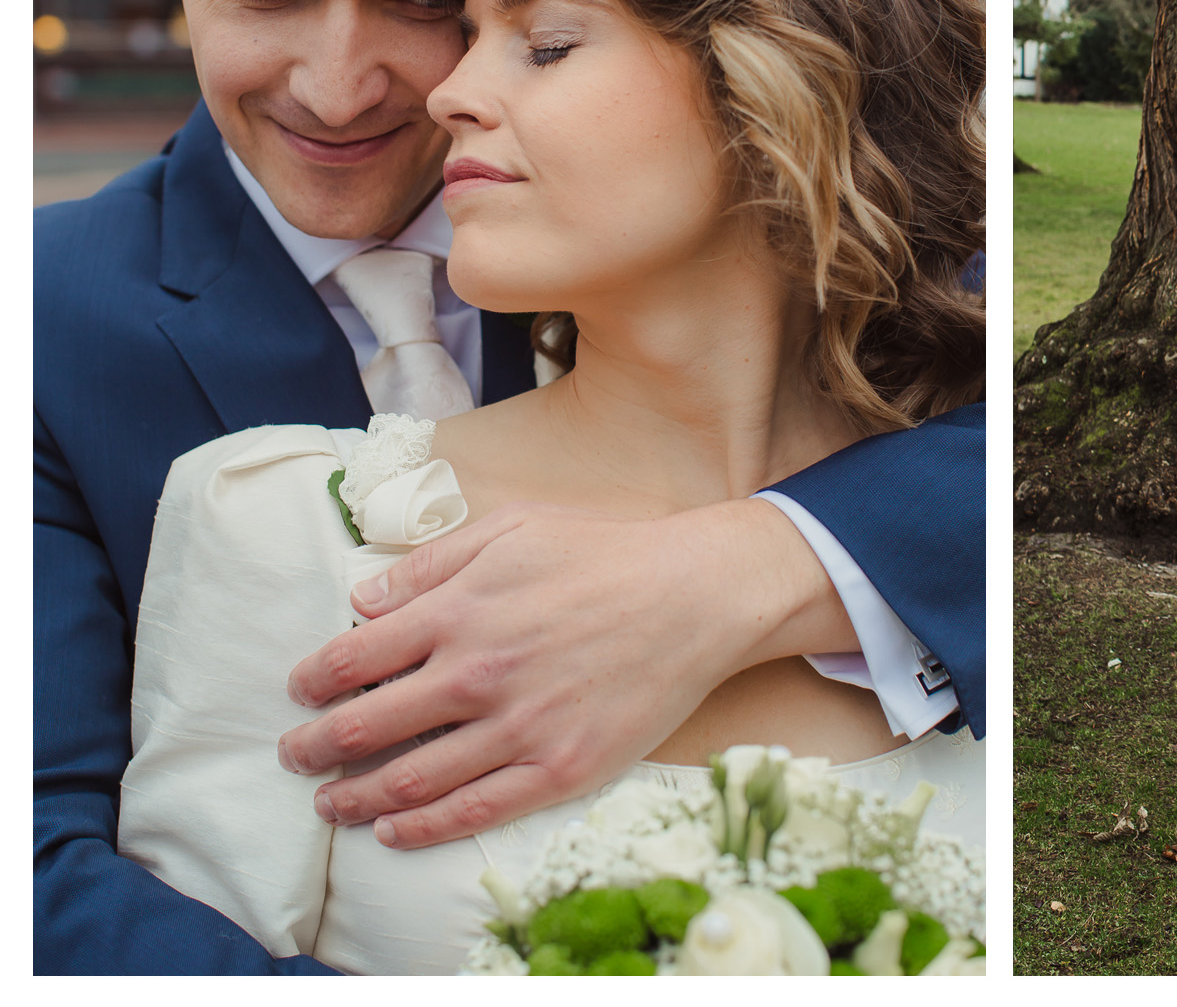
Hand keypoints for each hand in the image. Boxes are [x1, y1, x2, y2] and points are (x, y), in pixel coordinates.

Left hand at [278, 497, 853, 848]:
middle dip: (315, 746)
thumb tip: (363, 599)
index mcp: (460, 609)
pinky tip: (392, 831)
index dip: (313, 679)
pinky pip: (473, 811)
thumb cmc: (607, 551)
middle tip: (295, 755)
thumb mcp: (514, 527)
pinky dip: (420, 828)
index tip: (300, 689)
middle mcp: (478, 673)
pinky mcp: (559, 768)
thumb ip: (432, 562)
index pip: (353, 658)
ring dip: (355, 796)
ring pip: (409, 779)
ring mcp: (519, 727)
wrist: (698, 594)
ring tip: (330, 801)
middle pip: (366, 726)